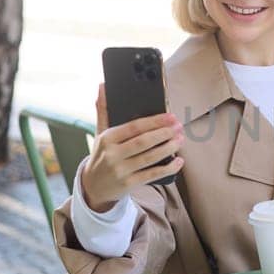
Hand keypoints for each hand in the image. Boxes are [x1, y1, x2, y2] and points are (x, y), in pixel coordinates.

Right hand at [81, 84, 185, 210]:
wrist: (93, 187)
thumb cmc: (102, 155)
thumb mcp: (100, 133)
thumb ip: (103, 110)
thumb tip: (103, 86)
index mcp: (107, 138)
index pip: (134, 127)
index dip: (154, 121)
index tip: (171, 116)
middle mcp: (113, 155)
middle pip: (143, 142)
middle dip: (164, 133)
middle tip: (179, 127)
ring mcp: (120, 171)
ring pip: (149, 158)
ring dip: (168, 148)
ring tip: (180, 139)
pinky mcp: (128, 184)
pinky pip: (152, 175)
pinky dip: (167, 168)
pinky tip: (179, 161)